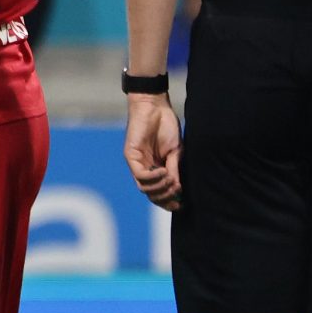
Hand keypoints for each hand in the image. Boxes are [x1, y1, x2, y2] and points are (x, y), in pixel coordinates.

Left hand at [123, 92, 181, 210]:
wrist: (157, 107)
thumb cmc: (166, 126)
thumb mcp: (175, 152)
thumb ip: (174, 170)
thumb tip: (178, 189)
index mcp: (155, 168)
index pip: (157, 192)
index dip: (168, 201)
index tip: (181, 205)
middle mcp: (144, 168)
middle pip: (150, 194)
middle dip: (165, 198)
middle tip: (177, 194)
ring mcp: (136, 163)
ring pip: (144, 188)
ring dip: (160, 187)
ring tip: (172, 180)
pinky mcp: (130, 156)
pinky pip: (140, 175)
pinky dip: (153, 177)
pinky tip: (164, 171)